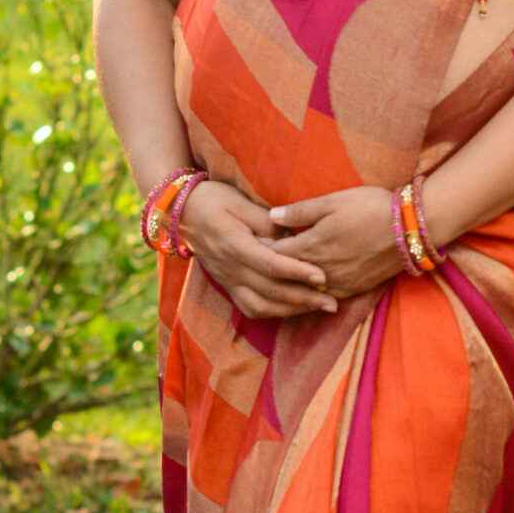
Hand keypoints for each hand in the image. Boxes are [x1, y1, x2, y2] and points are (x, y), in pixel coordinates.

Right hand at [178, 179, 337, 317]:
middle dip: (304, 300)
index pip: (271, 265)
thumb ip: (265, 220)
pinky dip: (274, 313)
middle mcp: (231, 269)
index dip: (298, 272)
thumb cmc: (213, 199)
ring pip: (261, 307)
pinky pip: (250, 308)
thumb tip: (292, 236)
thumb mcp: (239, 201)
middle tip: (332, 303)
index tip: (322, 276)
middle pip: (270, 291)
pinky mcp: (227, 286)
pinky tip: (294, 309)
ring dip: (292, 310)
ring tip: (318, 308)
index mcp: (234, 246)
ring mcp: (227, 281)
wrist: (180, 212)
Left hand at [265, 186, 405, 298]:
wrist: (410, 228)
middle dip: (271, 269)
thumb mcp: (333, 201)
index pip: (276, 253)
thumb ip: (300, 211)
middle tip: (256, 264)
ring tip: (278, 279)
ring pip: (305, 291)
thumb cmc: (370, 207)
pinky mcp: (355, 288)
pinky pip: (326, 297)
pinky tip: (308, 290)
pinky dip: (313, 295)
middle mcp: (322, 270)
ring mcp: (339, 282)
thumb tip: (271, 216)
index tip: (249, 243)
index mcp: (312, 246)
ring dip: (291, 285)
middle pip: (287, 275)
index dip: (261, 248)